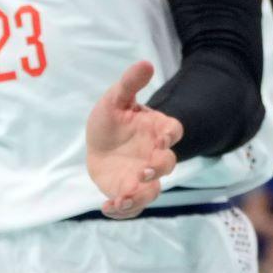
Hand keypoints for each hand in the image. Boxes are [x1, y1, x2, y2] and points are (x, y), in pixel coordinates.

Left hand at [86, 61, 181, 218]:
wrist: (98, 143)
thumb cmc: (112, 119)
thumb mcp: (116, 98)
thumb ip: (130, 83)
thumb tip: (145, 63)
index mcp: (157, 130)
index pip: (173, 131)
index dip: (170, 136)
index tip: (160, 139)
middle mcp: (154, 155)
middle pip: (168, 164)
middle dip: (158, 168)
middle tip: (144, 170)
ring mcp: (143, 176)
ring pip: (152, 190)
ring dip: (142, 195)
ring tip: (124, 197)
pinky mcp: (129, 191)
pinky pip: (133, 206)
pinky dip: (123, 210)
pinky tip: (108, 206)